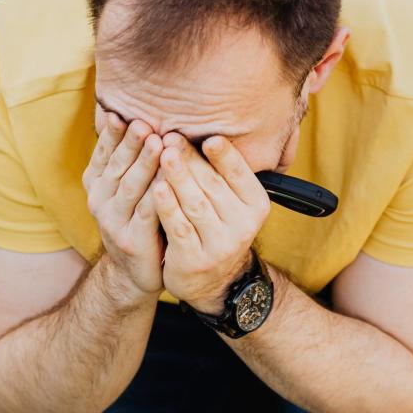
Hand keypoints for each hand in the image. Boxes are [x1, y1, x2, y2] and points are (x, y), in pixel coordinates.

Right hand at [82, 107, 164, 300]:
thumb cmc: (136, 216)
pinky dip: (157, 195)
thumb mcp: (124, 185)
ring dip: (144, 164)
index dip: (112, 134)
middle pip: (117, 166)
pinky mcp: (133, 239)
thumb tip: (135, 111)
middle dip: (130, 144)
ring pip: (131, 187)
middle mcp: (100, 200)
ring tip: (157, 143)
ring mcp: (114, 221)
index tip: (120, 112)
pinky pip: (148, 213)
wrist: (133, 271)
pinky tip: (168, 181)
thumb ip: (128, 156)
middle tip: (142, 123)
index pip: (104, 152)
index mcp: (97, 182)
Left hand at [154, 134, 271, 316]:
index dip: (224, 155)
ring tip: (162, 155)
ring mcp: (219, 246)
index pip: (240, 174)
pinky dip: (167, 207)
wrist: (213, 281)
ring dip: (178, 177)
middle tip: (171, 137)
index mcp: (256, 205)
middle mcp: (243, 226)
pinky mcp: (194, 260)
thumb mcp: (231, 203)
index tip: (208, 137)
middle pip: (213, 185)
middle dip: (191, 159)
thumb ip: (220, 173)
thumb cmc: (217, 226)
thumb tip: (198, 132)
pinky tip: (156, 188)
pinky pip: (179, 228)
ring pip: (195, 204)